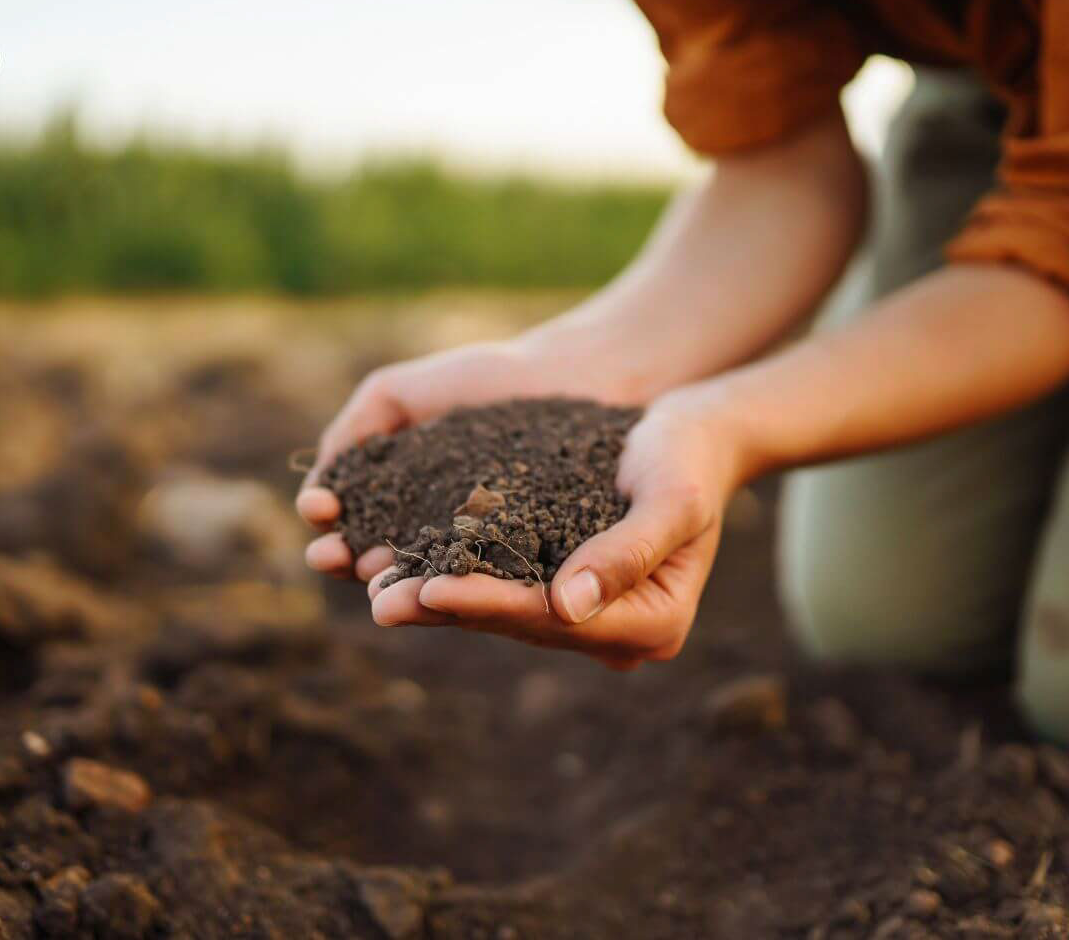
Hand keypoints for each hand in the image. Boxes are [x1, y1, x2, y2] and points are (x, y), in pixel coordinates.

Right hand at [297, 338, 617, 581]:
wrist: (573, 376)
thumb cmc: (487, 380)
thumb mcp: (399, 393)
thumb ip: (354, 429)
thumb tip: (317, 489)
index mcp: (399, 499)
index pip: (350, 523)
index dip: (328, 523)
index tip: (318, 511)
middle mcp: (432, 534)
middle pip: (376, 558)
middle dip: (346, 559)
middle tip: (331, 555)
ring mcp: (478, 553)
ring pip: (423, 577)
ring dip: (391, 582)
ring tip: (371, 577)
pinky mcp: (524, 564)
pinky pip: (484, 578)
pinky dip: (454, 583)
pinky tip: (432, 579)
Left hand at [368, 386, 742, 669]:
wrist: (694, 435)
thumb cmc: (690, 457)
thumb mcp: (671, 497)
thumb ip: (627, 551)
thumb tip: (567, 606)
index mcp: (654, 624)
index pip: (555, 620)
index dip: (489, 604)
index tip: (430, 589)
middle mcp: (618, 633)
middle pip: (520, 625)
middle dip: (447, 609)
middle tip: (379, 601)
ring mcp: (588, 615)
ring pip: (501, 612)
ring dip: (436, 600)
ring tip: (373, 588)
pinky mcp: (561, 587)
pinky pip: (499, 587)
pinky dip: (452, 575)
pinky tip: (399, 565)